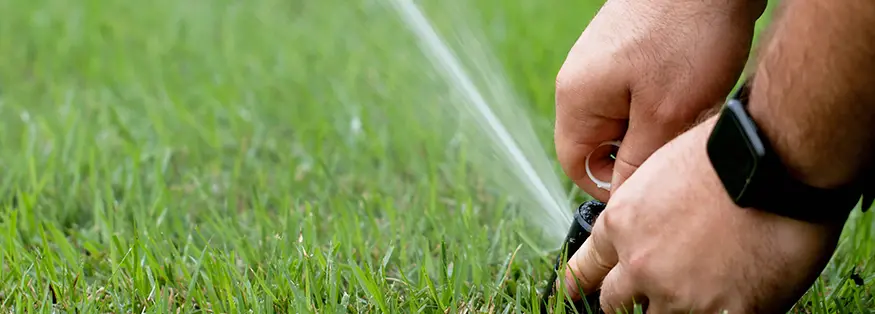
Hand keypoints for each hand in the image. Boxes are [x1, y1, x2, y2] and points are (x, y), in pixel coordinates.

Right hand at [554, 0, 764, 200]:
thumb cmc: (685, 36)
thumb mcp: (664, 115)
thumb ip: (636, 163)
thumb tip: (621, 199)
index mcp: (576, 98)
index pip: (577, 166)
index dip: (612, 186)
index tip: (653, 185)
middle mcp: (580, 79)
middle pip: (601, 141)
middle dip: (640, 150)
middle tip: (679, 142)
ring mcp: (602, 60)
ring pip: (624, 117)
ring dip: (656, 124)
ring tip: (691, 107)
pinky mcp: (627, 48)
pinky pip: (637, 92)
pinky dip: (664, 99)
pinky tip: (694, 84)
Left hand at [562, 117, 847, 312]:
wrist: (777, 163)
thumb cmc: (726, 152)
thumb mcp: (662, 169)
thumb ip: (645, 207)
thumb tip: (648, 223)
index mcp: (621, 225)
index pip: (587, 266)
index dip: (580, 281)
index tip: (573, 291)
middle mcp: (640, 265)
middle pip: (613, 302)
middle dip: (623, 301)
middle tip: (634, 300)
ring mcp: (679, 294)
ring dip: (670, 309)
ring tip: (693, 292)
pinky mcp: (723, 313)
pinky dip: (715, 313)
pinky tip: (728, 301)